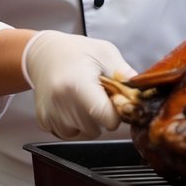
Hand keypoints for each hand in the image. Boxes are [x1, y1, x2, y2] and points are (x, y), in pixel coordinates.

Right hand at [22, 31, 136, 139]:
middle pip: (96, 129)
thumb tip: (141, 93)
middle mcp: (61, 103)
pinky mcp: (43, 121)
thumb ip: (123, 73)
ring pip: (82, 134)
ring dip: (88, 122)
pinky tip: (72, 105)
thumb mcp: (105, 53)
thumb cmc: (77, 51)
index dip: (116, 112)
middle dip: (102, 116)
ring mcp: (50, 114)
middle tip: (98, 95)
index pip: (106, 118)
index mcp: (78, 84)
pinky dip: (74, 124)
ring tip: (84, 99)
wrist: (44, 53)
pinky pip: (68, 134)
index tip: (114, 100)